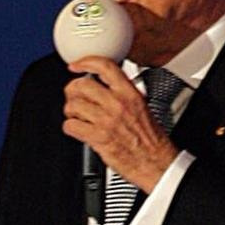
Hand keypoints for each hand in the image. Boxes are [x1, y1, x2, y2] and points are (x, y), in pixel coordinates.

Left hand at [63, 58, 175, 192]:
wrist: (154, 161)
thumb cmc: (150, 139)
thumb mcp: (142, 106)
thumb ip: (123, 94)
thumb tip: (104, 86)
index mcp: (130, 94)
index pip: (105, 67)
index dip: (86, 62)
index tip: (76, 66)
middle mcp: (117, 104)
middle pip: (82, 85)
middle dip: (72, 90)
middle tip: (73, 96)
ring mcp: (106, 121)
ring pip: (73, 106)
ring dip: (70, 111)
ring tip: (76, 115)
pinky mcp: (97, 138)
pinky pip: (71, 126)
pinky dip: (70, 127)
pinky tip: (77, 129)